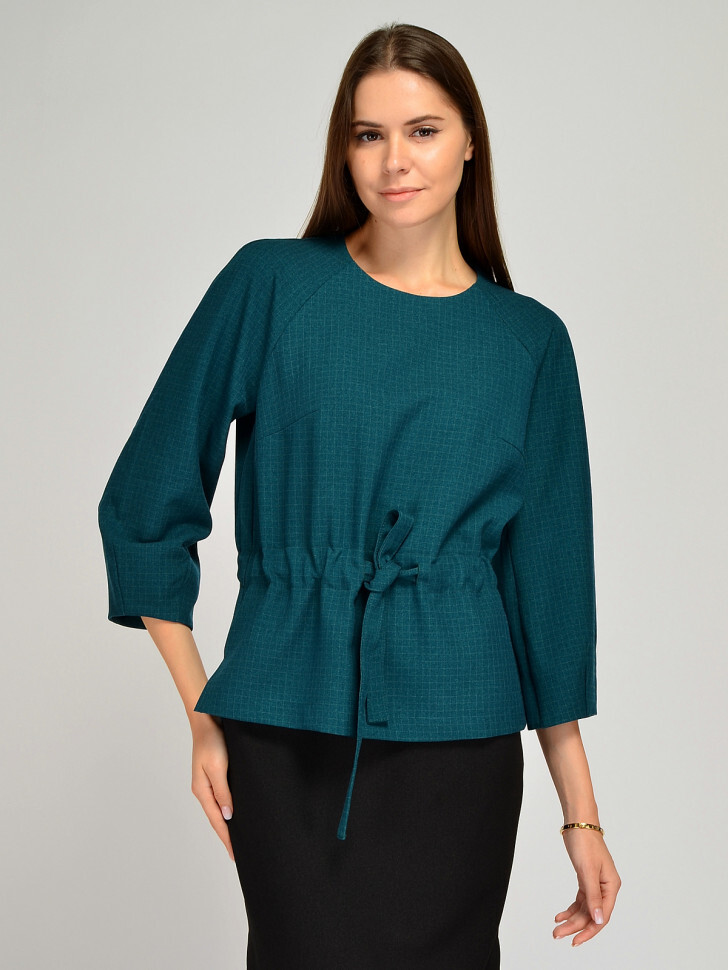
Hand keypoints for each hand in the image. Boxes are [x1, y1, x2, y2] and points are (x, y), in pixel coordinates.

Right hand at [190, 714, 234, 861]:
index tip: (237, 856)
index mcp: (202, 791)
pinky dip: (230, 808)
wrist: (208, 718)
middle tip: (240, 854)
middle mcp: (205, 789)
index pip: (218, 821)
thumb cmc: (212, 740)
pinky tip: (238, 812)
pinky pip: (224, 797)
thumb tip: (228, 816)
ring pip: (221, 809)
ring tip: (241, 838)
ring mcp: (210, 782)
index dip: (227, 839)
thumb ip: (223, 791)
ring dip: (230, 824)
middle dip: (228, 836)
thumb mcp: (218, 767)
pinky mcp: (217, 773)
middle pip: (218, 819)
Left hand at [554, 829, 620, 945]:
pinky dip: (570, 908)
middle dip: (575, 926)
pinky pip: (580, 900)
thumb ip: (593, 896)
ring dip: (571, 919)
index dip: (589, 931)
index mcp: (611, 886)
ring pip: (584, 909)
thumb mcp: (587, 870)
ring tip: (556, 928)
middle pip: (591, 914)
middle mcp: (606, 887)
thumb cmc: (585, 842)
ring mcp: (596, 883)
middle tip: (557, 934)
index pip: (602, 916)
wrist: (578, 823)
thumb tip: (599, 919)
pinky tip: (560, 915)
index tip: (575, 940)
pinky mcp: (586, 879)